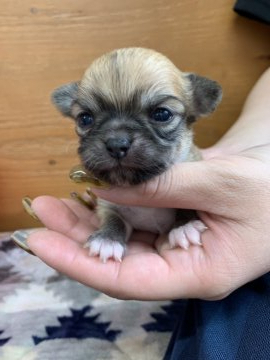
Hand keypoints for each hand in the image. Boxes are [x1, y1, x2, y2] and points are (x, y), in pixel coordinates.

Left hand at [27, 142, 269, 300]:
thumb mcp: (222, 185)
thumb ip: (164, 188)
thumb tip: (107, 190)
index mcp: (197, 273)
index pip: (127, 280)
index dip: (80, 264)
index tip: (42, 242)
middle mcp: (180, 264)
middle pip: (118, 260)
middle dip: (76, 238)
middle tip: (42, 212)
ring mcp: (175, 245)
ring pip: (123, 240)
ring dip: (89, 221)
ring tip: (55, 202)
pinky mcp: (173, 224)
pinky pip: (136, 222)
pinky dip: (112, 208)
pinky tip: (90, 194)